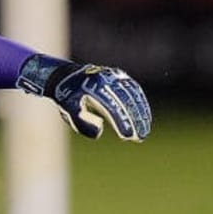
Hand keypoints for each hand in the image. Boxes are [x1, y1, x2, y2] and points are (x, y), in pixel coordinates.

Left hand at [16, 55, 151, 141]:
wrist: (67, 76)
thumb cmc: (69, 99)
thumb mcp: (70, 112)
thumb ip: (82, 124)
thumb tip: (100, 130)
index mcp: (92, 88)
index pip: (111, 107)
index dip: (120, 122)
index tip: (127, 136)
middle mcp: (106, 79)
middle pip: (125, 101)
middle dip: (134, 120)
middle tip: (140, 137)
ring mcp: (114, 76)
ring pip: (133, 96)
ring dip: (141, 114)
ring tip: (144, 131)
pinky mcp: (120, 76)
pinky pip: (134, 90)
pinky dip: (141, 104)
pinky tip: (145, 117)